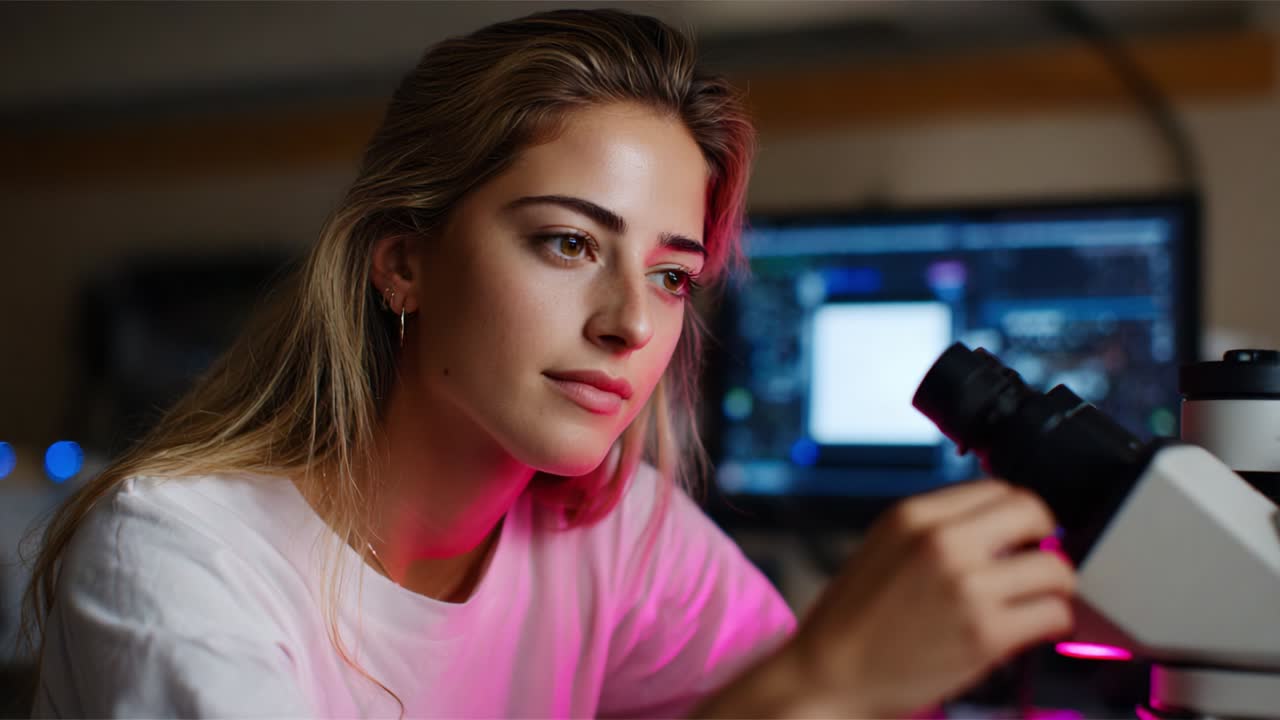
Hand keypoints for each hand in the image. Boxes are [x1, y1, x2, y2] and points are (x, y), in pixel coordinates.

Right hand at [783, 479, 1075, 716]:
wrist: (830, 674)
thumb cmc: (853, 619)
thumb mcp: (886, 546)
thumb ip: (937, 529)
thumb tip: (1000, 526)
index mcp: (915, 515)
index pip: (999, 489)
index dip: (1016, 515)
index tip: (1019, 535)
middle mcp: (942, 543)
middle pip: (1035, 513)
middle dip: (1043, 539)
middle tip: (1034, 563)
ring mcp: (967, 587)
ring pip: (1055, 568)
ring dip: (1052, 587)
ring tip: (1031, 602)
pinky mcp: (985, 634)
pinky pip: (1054, 614)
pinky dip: (1049, 622)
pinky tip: (1026, 629)